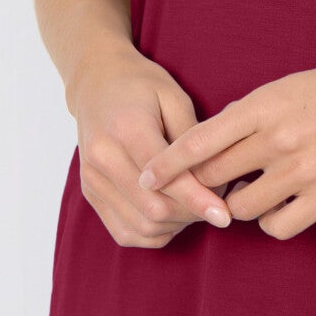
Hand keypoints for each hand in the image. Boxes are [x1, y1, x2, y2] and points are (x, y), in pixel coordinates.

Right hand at [70, 50, 232, 246]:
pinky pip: (125, 232)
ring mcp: (92, 179)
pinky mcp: (90, 193)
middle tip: (216, 202)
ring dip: (176, 225)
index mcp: (126, 127)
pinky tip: (172, 215)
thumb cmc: (142, 86)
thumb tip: (216, 179)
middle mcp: (103, 157)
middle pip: (153, 208)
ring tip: (195, 206)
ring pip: (141, 226)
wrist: (97, 82)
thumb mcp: (175, 98)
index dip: (198, 199)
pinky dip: (154, 233)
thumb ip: (192, 139)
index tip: (224, 214)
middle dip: (192, 214)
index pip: (165, 176)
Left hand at [136, 53, 315, 239]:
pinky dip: (272, 221)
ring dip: (238, 206)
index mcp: (264, 104)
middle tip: (201, 193)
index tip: (144, 179)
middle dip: (199, 189)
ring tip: (252, 192)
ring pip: (241, 209)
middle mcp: (278, 138)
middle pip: (212, 178)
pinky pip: (278, 226)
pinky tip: (280, 205)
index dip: (165, 165)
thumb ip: (251, 110)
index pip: (198, 140)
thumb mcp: (290, 84)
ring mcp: (303, 170)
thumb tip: (218, 135)